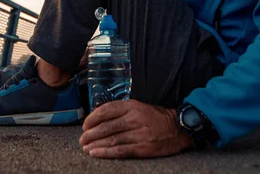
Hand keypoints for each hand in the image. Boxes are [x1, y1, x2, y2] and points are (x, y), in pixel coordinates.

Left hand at [79, 99, 194, 158]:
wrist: (177, 128)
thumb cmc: (155, 118)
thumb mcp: (138, 107)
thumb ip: (121, 110)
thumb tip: (98, 116)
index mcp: (132, 106)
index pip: (106, 110)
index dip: (92, 118)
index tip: (84, 125)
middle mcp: (134, 118)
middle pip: (106, 127)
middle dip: (90, 134)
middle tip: (82, 139)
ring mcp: (139, 133)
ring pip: (111, 139)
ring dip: (95, 145)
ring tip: (85, 148)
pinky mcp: (143, 147)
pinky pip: (120, 150)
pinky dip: (106, 153)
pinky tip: (96, 153)